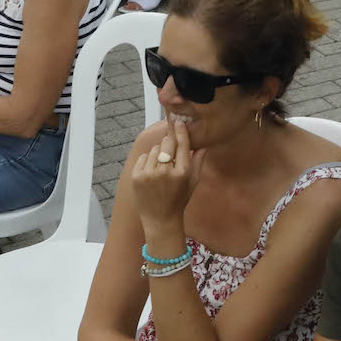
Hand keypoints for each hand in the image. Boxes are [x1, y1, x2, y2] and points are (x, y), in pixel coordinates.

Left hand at [133, 121, 204, 236]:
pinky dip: (148, 161)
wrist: (160, 218)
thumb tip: (203, 145)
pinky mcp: (137, 177)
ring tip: (161, 168)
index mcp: (182, 173)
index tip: (179, 122)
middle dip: (169, 143)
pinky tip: (152, 172)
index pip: (182, 145)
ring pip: (155, 150)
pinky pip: (144, 157)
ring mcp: (149, 174)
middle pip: (167, 143)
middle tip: (170, 149)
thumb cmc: (179, 200)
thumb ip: (198, 162)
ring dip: (159, 154)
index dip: (181, 131)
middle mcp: (165, 172)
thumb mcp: (193, 182)